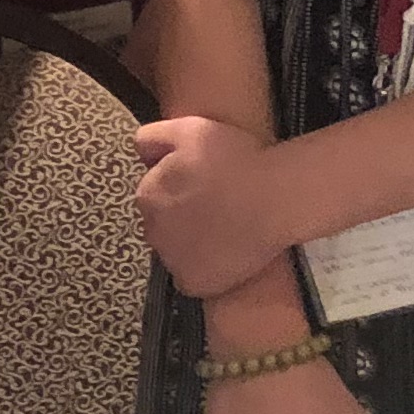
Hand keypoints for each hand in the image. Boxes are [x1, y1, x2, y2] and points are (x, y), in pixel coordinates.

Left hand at [133, 114, 296, 300]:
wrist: (273, 199)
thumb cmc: (235, 159)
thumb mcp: (190, 129)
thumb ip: (153, 136)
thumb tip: (140, 154)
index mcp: (147, 194)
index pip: (153, 194)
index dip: (179, 189)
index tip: (205, 185)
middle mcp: (151, 230)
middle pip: (162, 225)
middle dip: (180, 218)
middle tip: (216, 208)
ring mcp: (172, 260)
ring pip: (175, 253)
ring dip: (190, 245)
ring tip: (224, 232)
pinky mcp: (193, 283)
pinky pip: (191, 279)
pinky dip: (203, 271)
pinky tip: (225, 255)